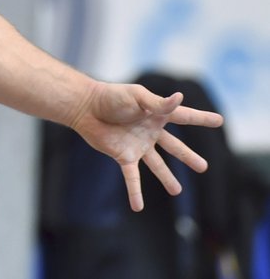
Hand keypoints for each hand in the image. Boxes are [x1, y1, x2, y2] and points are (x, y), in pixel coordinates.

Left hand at [69, 81, 223, 211]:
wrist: (85, 107)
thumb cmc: (110, 96)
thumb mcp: (136, 96)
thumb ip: (157, 103)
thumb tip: (179, 97)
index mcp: (155, 113)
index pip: (183, 116)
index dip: (201, 118)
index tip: (219, 120)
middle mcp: (150, 131)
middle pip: (174, 146)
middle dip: (188, 156)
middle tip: (204, 167)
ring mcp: (138, 145)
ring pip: (157, 165)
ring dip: (167, 178)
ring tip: (177, 191)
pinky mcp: (123, 156)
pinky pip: (133, 177)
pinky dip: (135, 192)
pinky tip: (138, 207)